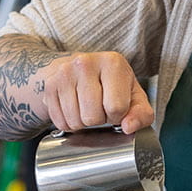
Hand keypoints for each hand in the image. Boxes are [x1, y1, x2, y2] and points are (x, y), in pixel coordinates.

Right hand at [36, 51, 154, 133]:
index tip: (115, 108)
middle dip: (99, 120)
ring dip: (83, 124)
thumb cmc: (111, 85)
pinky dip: (68, 124)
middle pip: (93, 117)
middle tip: (99, 109)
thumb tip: (129, 127)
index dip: (117, 116)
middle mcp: (85, 63)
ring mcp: (64, 73)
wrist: (77, 70)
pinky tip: (74, 110)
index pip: (116, 107)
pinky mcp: (50, 86)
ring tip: (87, 109)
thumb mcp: (133, 96)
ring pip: (75, 121)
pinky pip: (60, 122)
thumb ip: (141, 114)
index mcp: (113, 63)